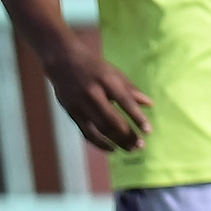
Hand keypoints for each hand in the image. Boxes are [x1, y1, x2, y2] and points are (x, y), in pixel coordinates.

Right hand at [38, 49, 153, 154]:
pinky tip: (112, 149)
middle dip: (127, 135)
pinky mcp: (72, 113)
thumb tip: (149, 104)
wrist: (62, 61)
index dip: (137, 117)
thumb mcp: (113, 72)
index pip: (124, 101)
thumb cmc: (93, 66)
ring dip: (117, 141)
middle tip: (140, 145)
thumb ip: (130, 89)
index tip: (148, 130)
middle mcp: (93, 93)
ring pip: (100, 129)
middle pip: (112, 120)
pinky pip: (87, 133)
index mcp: (106, 80)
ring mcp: (80, 105)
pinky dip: (100, 143)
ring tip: (130, 149)